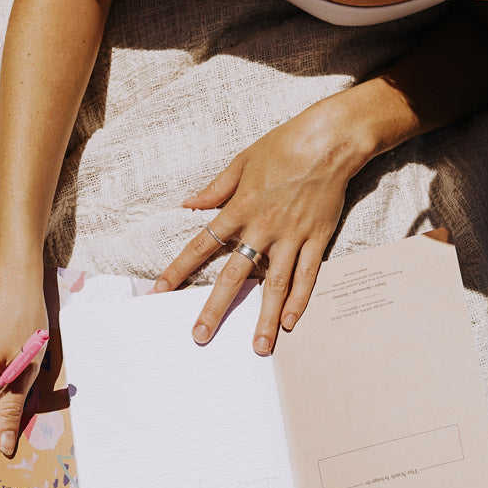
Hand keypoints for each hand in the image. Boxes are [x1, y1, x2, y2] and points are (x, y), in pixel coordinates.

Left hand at [155, 100, 372, 353]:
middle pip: (233, 276)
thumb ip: (216, 189)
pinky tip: (291, 323)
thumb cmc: (283, 145)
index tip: (159, 291)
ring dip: (264, 318)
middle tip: (201, 336)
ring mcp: (290, 237)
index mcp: (239, 208)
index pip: (201, 245)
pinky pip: (307, 276)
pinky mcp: (316, 239)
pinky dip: (299, 300)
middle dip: (215, 309)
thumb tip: (189, 204)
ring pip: (274, 285)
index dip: (178, 270)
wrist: (328, 140)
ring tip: (258, 347)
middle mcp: (262, 228)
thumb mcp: (242, 161)